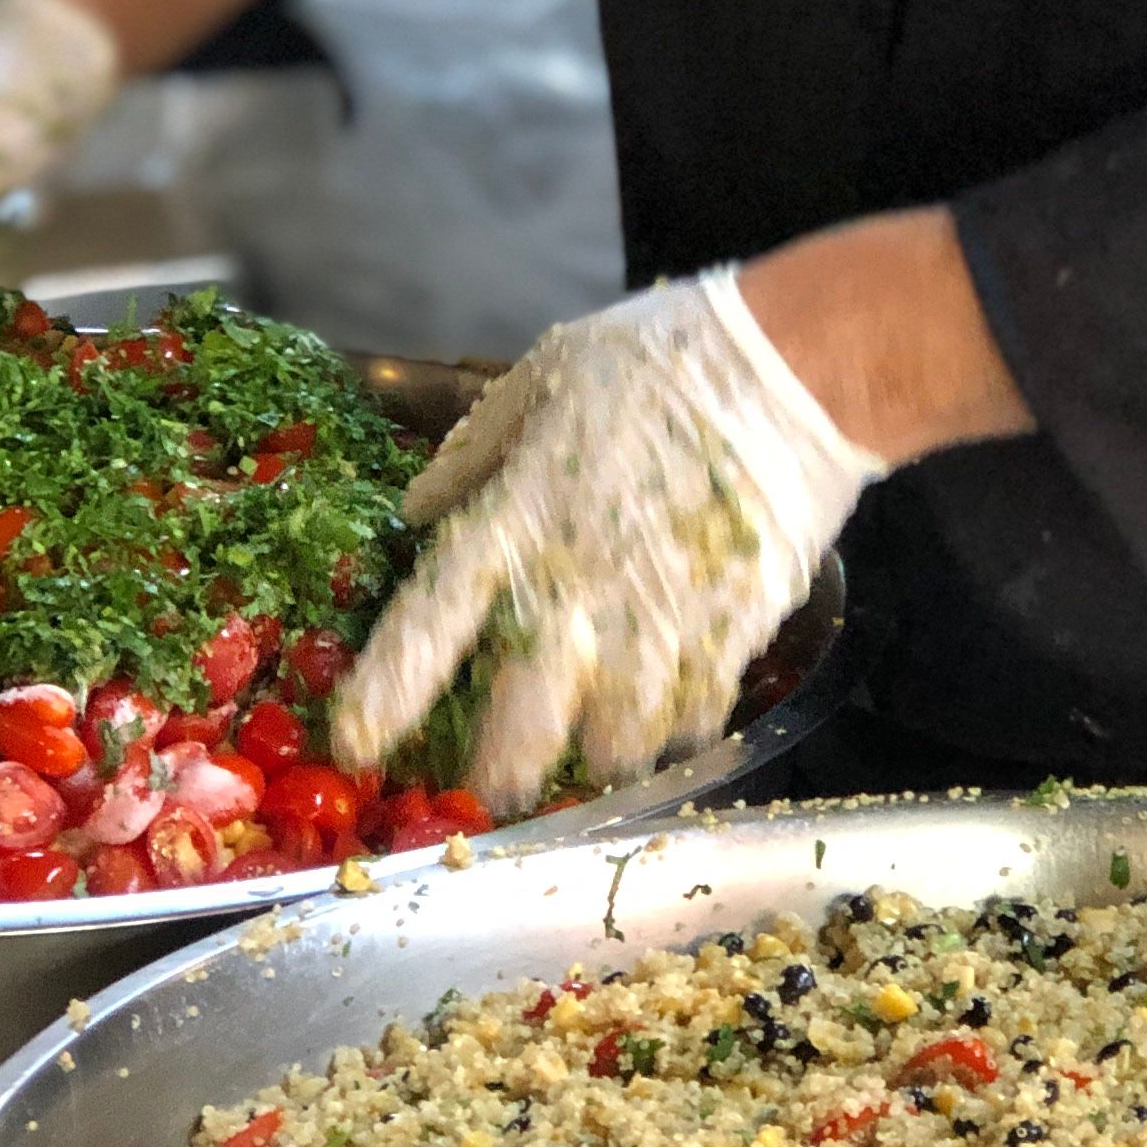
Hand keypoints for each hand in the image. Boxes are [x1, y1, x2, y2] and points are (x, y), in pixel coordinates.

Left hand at [330, 270, 883, 813]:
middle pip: (519, 722)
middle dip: (499, 772)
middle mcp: (575, 589)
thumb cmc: (662, 358)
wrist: (791, 370)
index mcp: (515, 520)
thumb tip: (419, 507)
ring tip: (591, 757)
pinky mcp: (729, 636)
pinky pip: (693, 722)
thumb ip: (476, 451)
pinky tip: (669, 727)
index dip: (383, 695)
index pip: (427, 627)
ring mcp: (656, 622)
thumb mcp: (543, 378)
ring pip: (613, 742)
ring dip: (597, 758)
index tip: (355, 743)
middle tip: (492, 788)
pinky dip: (676, 735)